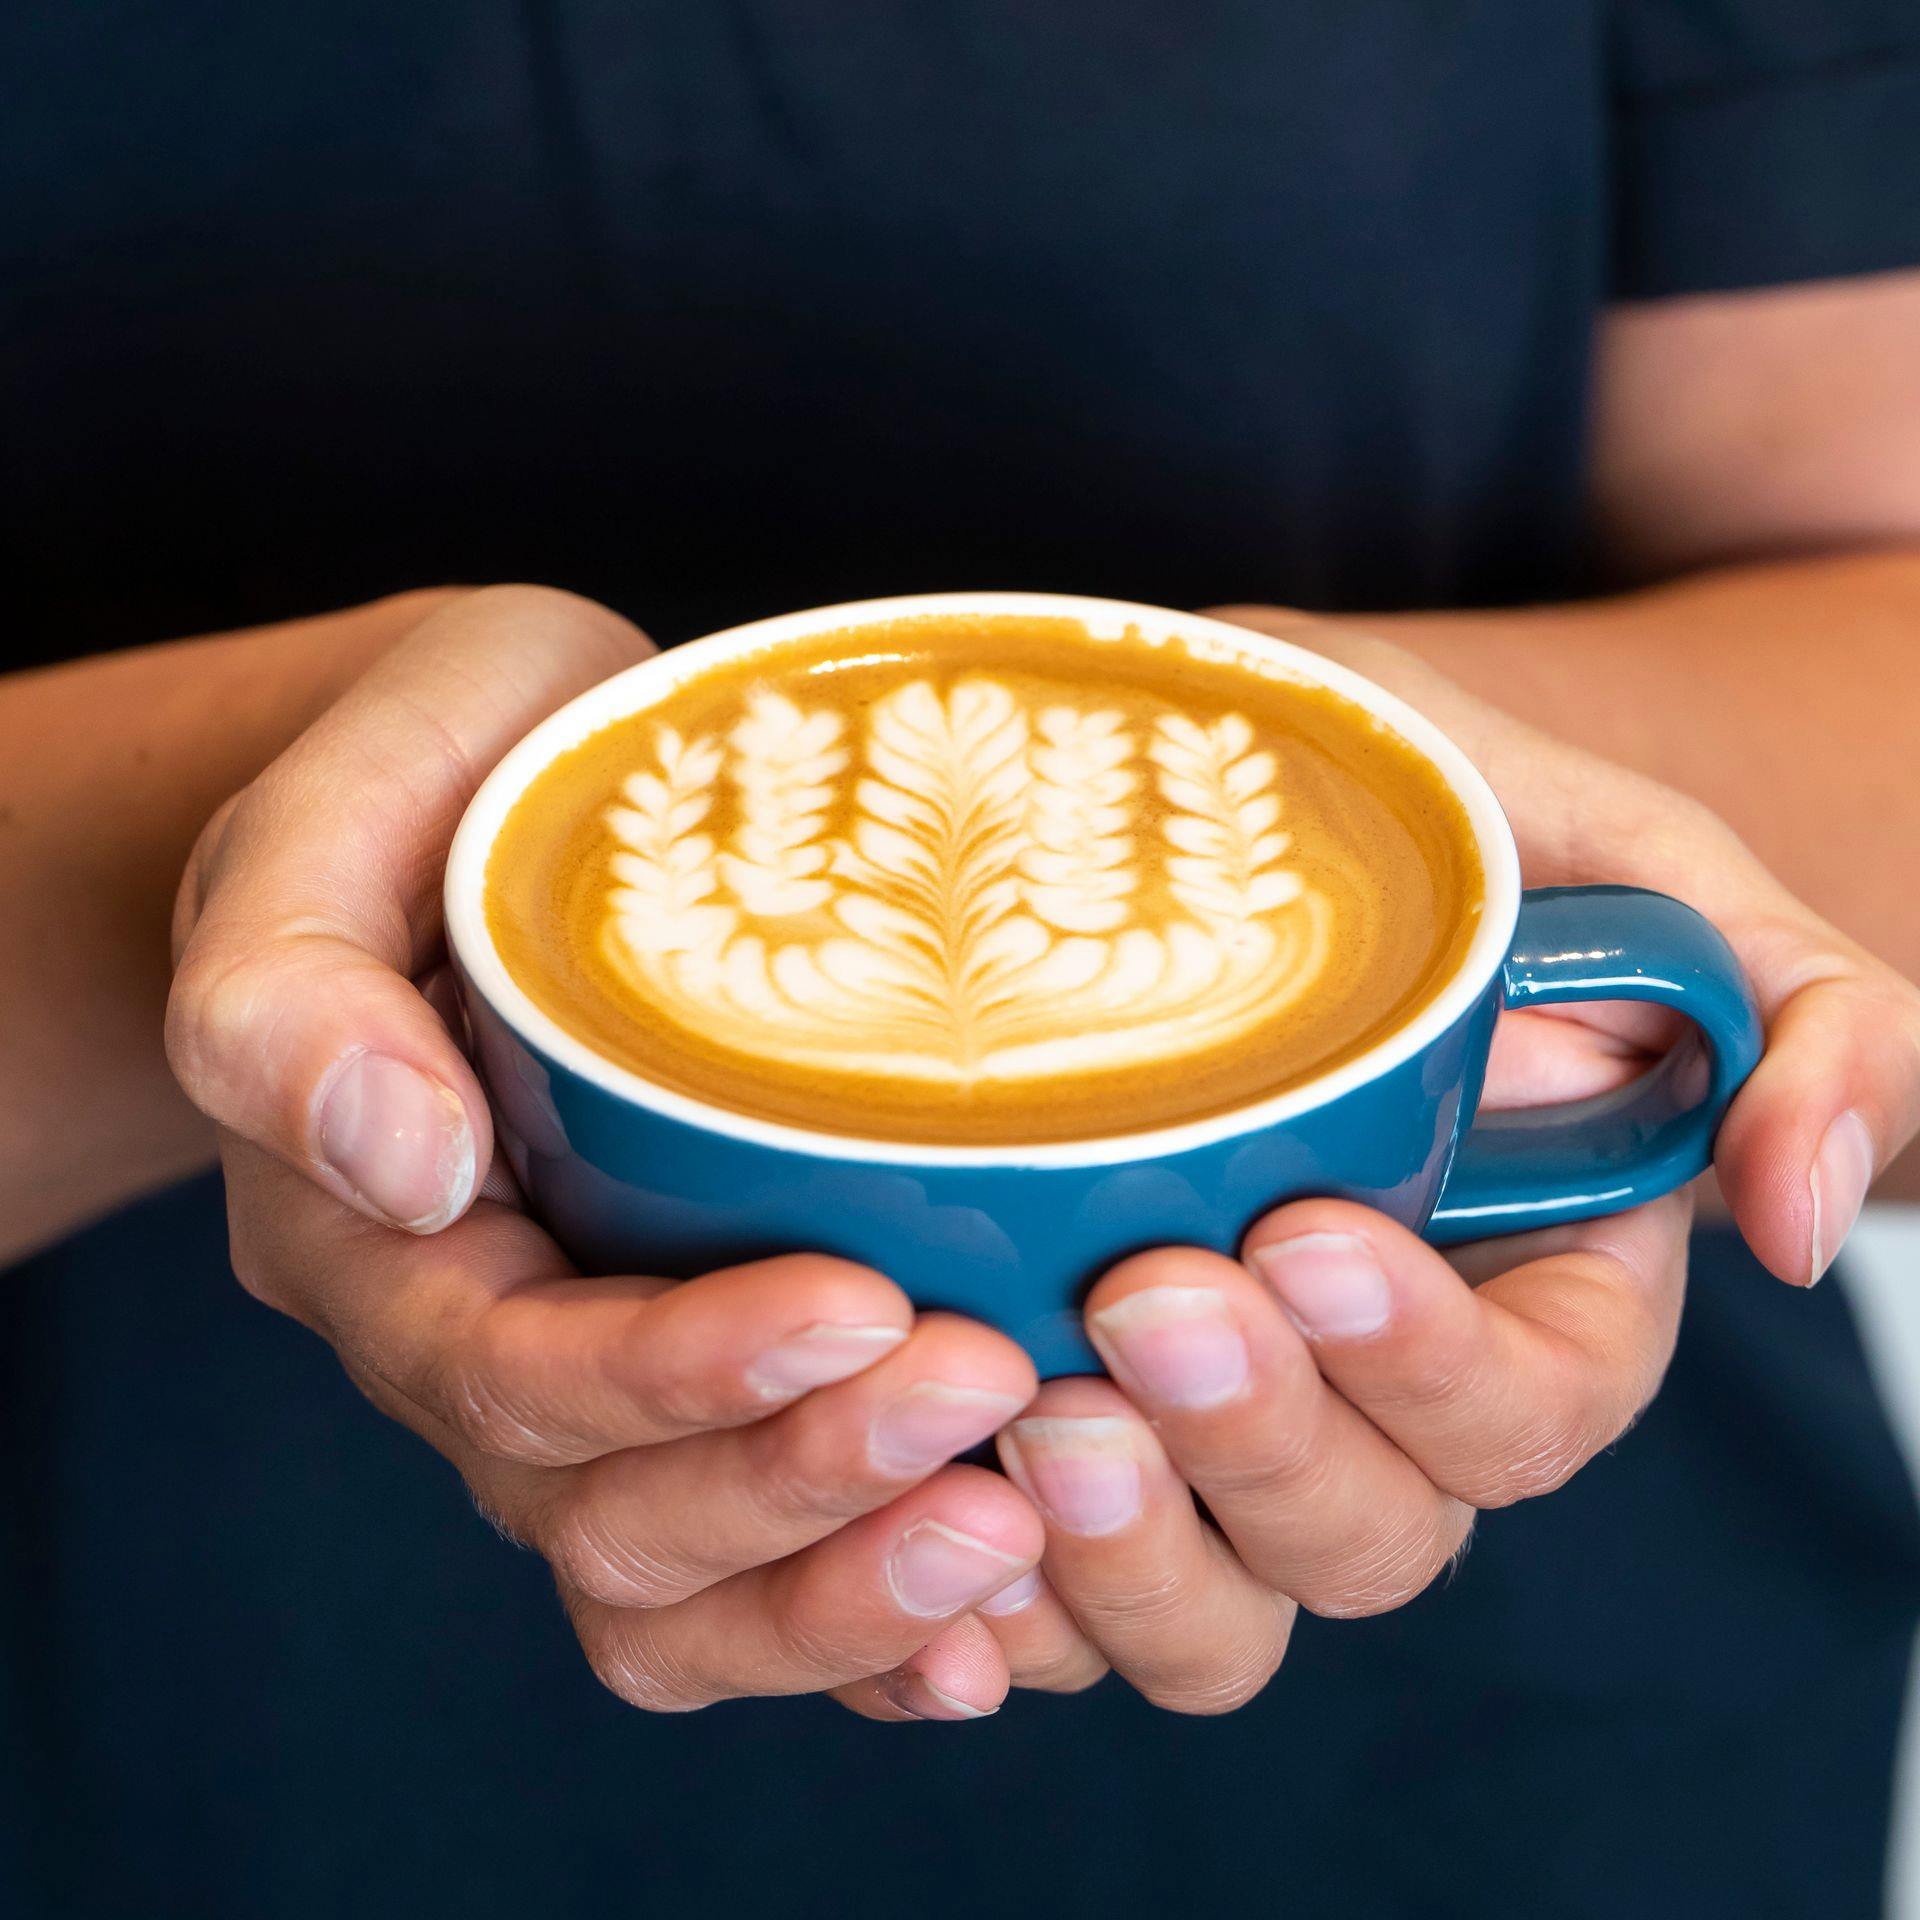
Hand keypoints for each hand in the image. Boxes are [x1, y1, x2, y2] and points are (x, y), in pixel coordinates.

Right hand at [168, 587, 1045, 1719]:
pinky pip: (752, 1576)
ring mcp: (589, 1389)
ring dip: (845, 1590)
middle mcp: (479, 1347)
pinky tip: (988, 1624)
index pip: (518, 1372)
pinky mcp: (694, 1387)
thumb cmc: (434, 781)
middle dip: (800, 1484)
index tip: (862, 1298)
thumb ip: (292, 993)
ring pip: (681, 1591)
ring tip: (1015, 1537)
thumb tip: (400, 1160)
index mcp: (378, 1241)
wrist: (490, 794)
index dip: (684, 1374)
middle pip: (611, 1521)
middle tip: (989, 1394)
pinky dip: (859, 1629)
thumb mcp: (329, 829)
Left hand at [966, 610, 1919, 1712]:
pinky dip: (997, 1601)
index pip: (1527, 1409)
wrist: (1222, 797)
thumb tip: (1795, 1219)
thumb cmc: (1433, 816)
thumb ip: (1796, 1017)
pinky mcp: (1075, 1425)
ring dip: (1132, 1555)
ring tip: (1036, 1415)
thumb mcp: (1636, 862)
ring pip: (1218, 1604)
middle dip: (1265, 1444)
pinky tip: (933, 1519)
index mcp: (1531, 1290)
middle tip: (1145, 1300)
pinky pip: (1048, 1594)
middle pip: (1368, 1533)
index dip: (1428, 1365)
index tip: (1309, 1238)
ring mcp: (1217, 1422)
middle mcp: (1373, 1387)